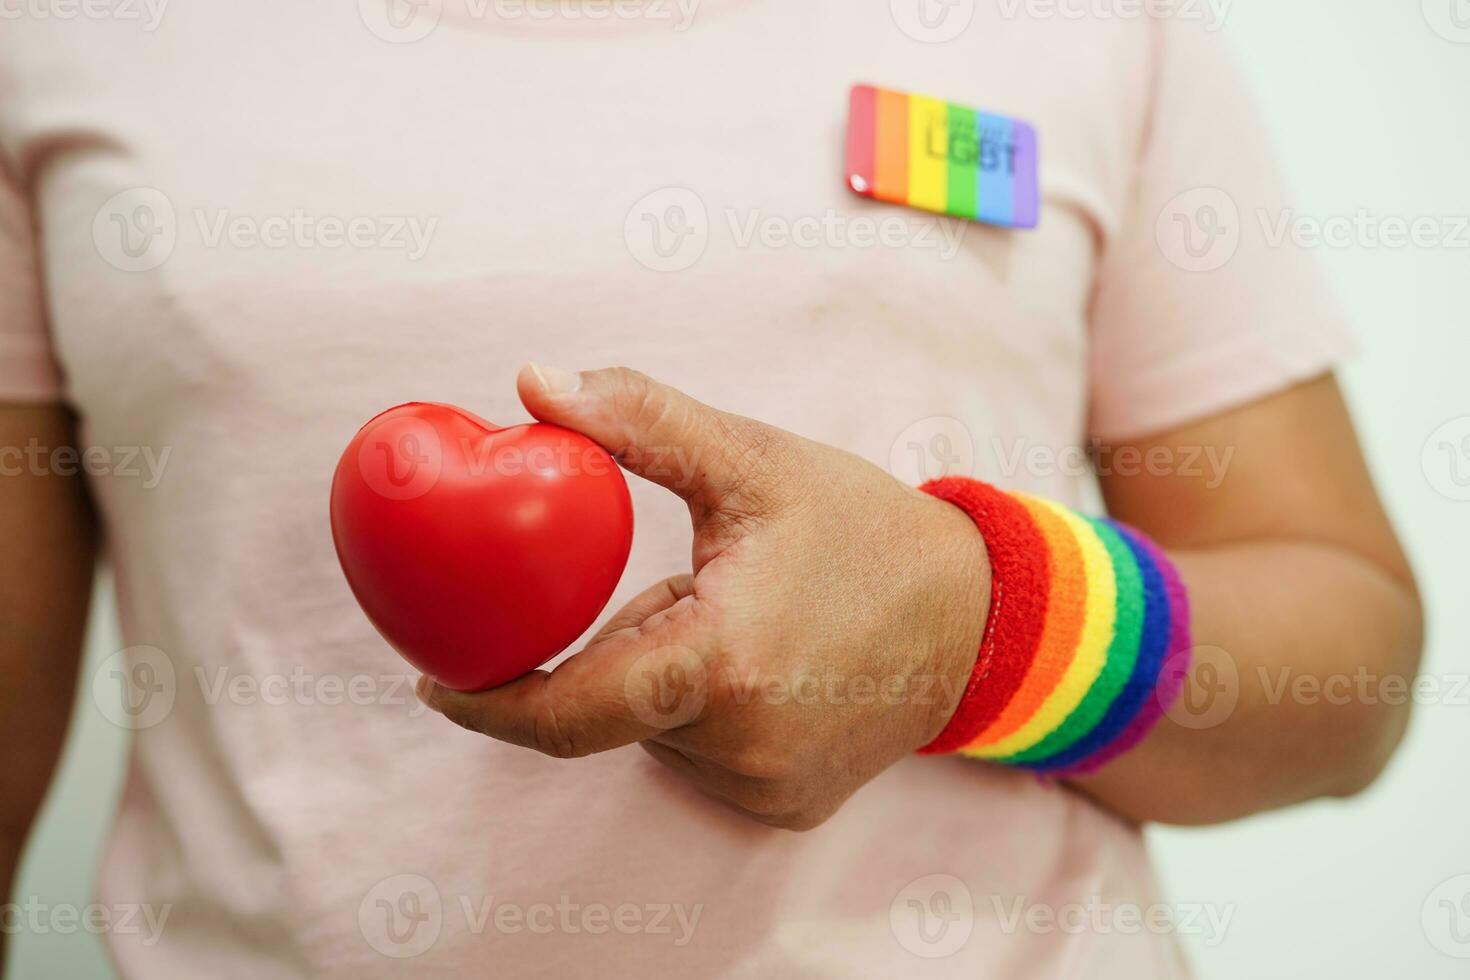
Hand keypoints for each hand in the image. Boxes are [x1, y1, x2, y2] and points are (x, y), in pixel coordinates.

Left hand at [417, 366, 989, 830]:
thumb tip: (531, 382)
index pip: (565, 708)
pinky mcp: (786, 807)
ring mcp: (765, 786)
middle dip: (609, 652)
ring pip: (655, 734)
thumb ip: (640, 421)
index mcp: (721, 661)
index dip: (487, 702)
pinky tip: (765, 669)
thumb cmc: (863, 530)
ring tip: (740, 621)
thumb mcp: (754, 461)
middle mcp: (740, 742)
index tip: (435, 681)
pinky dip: (702, 715)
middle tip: (662, 592)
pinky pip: (701, 759)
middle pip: (609, 711)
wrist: (979, 618)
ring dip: (660, 681)